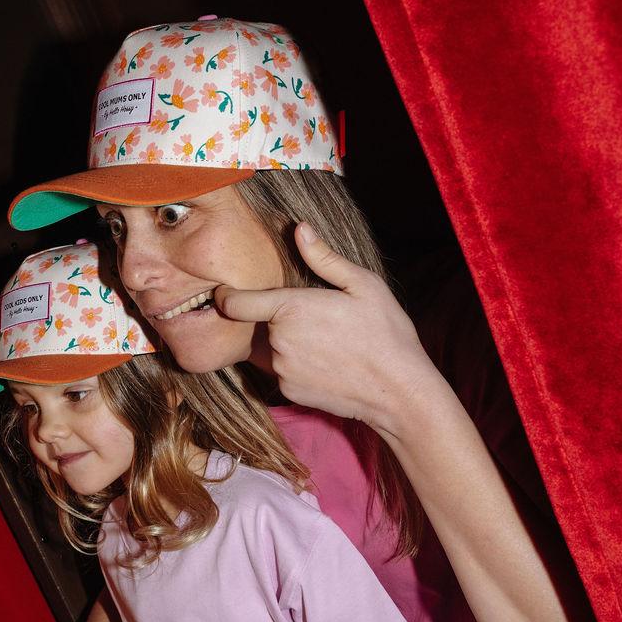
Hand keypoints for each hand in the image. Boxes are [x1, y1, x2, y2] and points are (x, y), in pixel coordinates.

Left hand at [214, 223, 443, 437]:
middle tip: (316, 319)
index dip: (226, 297)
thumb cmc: (385, 332)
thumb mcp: (362, 285)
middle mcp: (278, 342)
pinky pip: (281, 372)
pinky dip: (295, 365)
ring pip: (271, 349)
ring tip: (326, 342)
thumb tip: (300, 229)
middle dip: (277, 319)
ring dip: (286, 343)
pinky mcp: (287, 392)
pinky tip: (325, 362)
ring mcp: (281, 370)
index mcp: (291, 309)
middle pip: (260, 325)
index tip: (224, 293)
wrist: (397, 390)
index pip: (236, 303)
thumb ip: (324, 258)